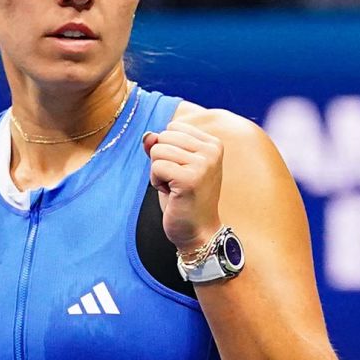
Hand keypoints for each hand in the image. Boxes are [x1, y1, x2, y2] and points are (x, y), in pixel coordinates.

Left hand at [142, 120, 223, 252]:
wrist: (199, 231)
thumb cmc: (185, 199)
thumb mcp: (174, 166)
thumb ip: (161, 146)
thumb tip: (147, 135)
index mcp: (213, 143)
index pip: (173, 128)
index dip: (168, 149)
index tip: (181, 170)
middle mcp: (212, 150)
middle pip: (163, 137)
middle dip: (161, 160)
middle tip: (176, 181)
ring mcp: (203, 164)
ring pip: (157, 151)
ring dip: (158, 172)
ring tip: (175, 187)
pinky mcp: (190, 178)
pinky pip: (156, 167)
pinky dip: (156, 182)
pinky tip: (172, 194)